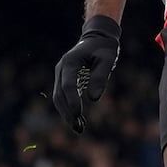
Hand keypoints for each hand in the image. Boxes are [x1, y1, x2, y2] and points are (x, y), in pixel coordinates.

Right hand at [52, 15, 121, 133]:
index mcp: (70, 62)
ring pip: (58, 98)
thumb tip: (93, 99)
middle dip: (68, 113)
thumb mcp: (108, 58)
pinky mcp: (64, 79)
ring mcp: (61, 74)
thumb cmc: (104, 47)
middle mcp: (61, 68)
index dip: (72, 102)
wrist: (98, 37)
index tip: (78, 116)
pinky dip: (68, 109)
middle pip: (59, 95)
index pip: (68, 85)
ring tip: (79, 128)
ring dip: (67, 114)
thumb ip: (100, 76)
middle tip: (79, 129)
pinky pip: (63, 96)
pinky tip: (79, 120)